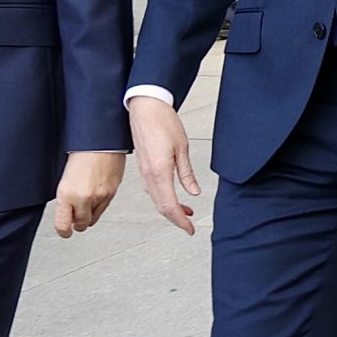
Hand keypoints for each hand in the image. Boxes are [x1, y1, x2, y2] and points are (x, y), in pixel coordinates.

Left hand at [52, 150, 125, 237]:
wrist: (100, 141)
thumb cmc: (82, 152)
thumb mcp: (65, 178)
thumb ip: (66, 197)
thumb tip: (68, 211)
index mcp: (66, 193)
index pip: (63, 225)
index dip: (63, 231)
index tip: (64, 231)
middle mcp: (83, 198)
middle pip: (81, 225)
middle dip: (78, 223)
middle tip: (75, 217)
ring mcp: (99, 197)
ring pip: (94, 218)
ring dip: (89, 215)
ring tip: (86, 203)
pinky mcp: (112, 193)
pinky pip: (104, 208)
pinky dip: (99, 206)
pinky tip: (96, 195)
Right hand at [130, 97, 201, 233]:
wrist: (145, 107)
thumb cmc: (162, 121)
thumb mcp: (182, 148)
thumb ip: (187, 173)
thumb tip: (194, 192)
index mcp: (159, 172)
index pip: (169, 205)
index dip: (180, 221)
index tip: (190, 229)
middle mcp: (149, 175)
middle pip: (161, 206)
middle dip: (176, 219)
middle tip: (189, 225)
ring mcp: (143, 172)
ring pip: (155, 199)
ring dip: (170, 209)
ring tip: (186, 211)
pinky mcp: (143, 167)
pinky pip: (152, 190)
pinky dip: (163, 198)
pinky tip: (172, 196)